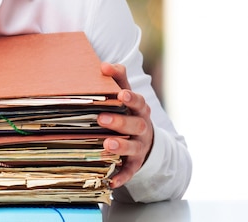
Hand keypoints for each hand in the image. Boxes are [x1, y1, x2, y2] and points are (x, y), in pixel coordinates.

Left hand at [98, 62, 153, 188]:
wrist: (146, 140)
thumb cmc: (128, 112)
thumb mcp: (125, 94)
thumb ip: (117, 78)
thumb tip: (104, 65)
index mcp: (140, 109)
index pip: (138, 101)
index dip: (130, 98)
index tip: (120, 94)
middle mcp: (143, 128)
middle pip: (135, 125)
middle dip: (120, 122)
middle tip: (102, 118)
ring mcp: (140, 147)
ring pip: (133, 147)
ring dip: (121, 146)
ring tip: (107, 145)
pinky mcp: (135, 164)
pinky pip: (129, 171)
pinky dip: (121, 176)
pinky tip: (111, 181)